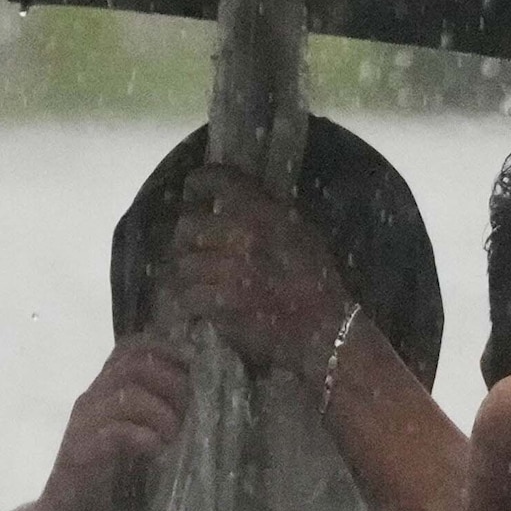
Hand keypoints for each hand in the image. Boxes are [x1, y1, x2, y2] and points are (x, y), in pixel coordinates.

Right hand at [36, 338, 194, 510]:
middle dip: (171, 382)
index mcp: (105, 391)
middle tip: (189, 412)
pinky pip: (116, 432)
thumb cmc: (111, 481)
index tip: (193, 369)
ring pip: (127, 394)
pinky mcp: (80, 452)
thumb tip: (208, 402)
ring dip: (162, 412)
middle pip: (134, 365)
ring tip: (175, 435)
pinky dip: (145, 437)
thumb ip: (160, 417)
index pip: (130, 348)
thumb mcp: (140, 439)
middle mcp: (91, 399)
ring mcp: (83, 424)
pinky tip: (158, 451)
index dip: (166, 350)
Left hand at [164, 167, 354, 372]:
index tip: (195, 192)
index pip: (218, 180)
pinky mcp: (217, 304)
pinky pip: (186, 295)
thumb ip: (269, 213)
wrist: (327, 330)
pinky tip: (202, 302)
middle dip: (187, 235)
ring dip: (187, 270)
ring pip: (182, 262)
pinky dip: (191, 299)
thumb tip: (238, 202)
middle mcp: (239, 235)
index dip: (199, 183)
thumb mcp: (304, 232)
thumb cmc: (321, 281)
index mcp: (264, 212)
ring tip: (197, 276)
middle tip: (192, 243)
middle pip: (187, 223)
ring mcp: (225, 271)